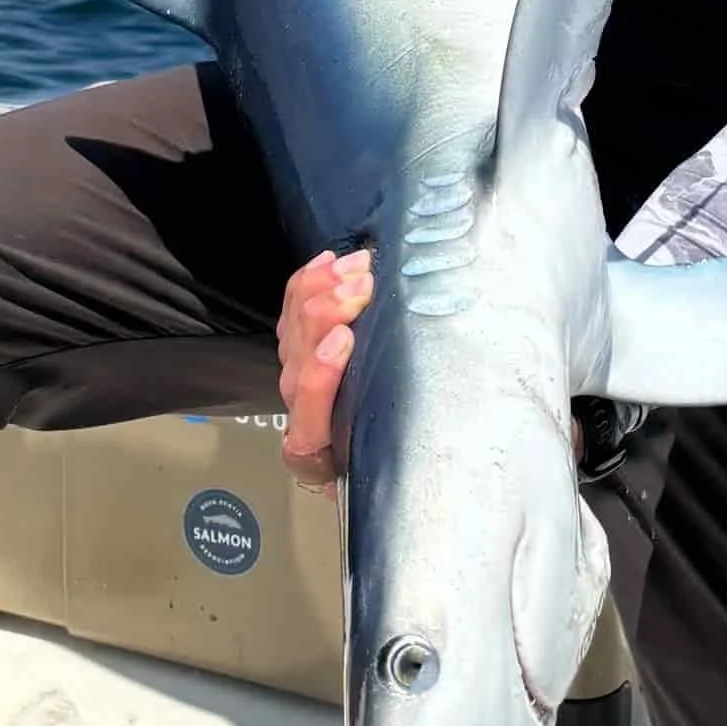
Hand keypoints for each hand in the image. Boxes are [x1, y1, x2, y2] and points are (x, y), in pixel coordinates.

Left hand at [277, 248, 372, 491]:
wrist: (347, 463)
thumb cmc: (378, 461)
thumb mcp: (387, 464)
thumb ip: (395, 444)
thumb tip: (435, 420)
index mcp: (314, 446)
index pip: (309, 407)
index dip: (321, 372)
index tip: (345, 339)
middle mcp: (298, 409)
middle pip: (299, 354)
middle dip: (326, 312)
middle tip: (362, 285)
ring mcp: (294, 377)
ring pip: (294, 327)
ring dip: (322, 290)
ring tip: (355, 267)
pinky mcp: (297, 351)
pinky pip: (291, 311)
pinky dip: (308, 282)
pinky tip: (329, 261)